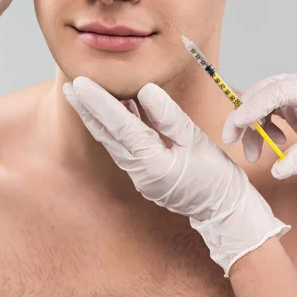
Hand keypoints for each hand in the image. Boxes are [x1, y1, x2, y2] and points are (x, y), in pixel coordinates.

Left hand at [62, 77, 289, 277]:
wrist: (225, 213)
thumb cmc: (217, 180)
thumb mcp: (198, 143)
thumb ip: (170, 117)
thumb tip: (146, 90)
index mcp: (152, 165)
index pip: (120, 127)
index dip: (99, 103)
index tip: (80, 84)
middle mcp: (139, 172)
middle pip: (107, 134)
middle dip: (87, 109)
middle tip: (70, 86)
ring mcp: (140, 175)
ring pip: (113, 139)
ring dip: (98, 116)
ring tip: (85, 93)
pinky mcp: (145, 172)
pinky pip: (126, 144)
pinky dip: (119, 124)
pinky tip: (120, 105)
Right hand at [222, 70, 296, 179]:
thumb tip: (277, 171)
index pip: (275, 91)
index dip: (253, 106)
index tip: (236, 124)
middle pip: (261, 94)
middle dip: (243, 118)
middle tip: (231, 140)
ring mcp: (292, 92)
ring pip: (259, 104)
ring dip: (252, 128)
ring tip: (254, 154)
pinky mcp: (289, 102)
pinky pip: (267, 111)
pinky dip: (263, 128)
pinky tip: (275, 141)